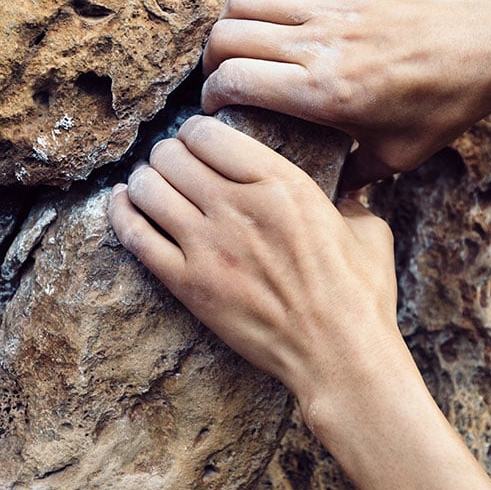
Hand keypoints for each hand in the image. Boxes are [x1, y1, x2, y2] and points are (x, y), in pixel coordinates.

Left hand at [107, 115, 402, 409]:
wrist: (340, 356)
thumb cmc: (360, 296)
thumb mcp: (368, 230)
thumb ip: (350, 198)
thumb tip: (350, 187)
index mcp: (282, 183)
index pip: (209, 133)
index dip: (195, 132)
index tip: (197, 141)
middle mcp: (239, 206)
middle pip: (171, 155)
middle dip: (167, 155)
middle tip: (171, 164)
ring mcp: (208, 246)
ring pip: (148, 188)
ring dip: (143, 181)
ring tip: (148, 184)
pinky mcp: (188, 284)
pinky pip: (135, 236)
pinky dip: (121, 214)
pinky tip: (122, 204)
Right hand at [201, 0, 490, 187]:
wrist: (486, 47)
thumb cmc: (444, 106)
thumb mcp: (399, 158)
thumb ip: (354, 176)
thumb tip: (328, 196)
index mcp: (323, 93)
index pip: (234, 81)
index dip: (211, 97)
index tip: (216, 112)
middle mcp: (317, 47)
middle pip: (227, 38)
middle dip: (211, 63)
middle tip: (222, 81)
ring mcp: (329, 10)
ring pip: (244, 2)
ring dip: (229, 25)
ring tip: (238, 48)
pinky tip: (268, 16)